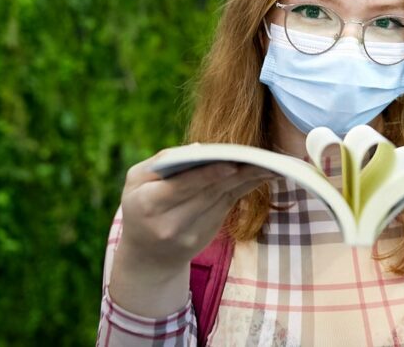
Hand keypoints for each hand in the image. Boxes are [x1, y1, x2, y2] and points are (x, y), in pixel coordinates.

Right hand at [109, 155, 270, 316]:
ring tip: (268, 164)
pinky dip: (246, 188)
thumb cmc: (140, 205)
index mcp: (147, 204)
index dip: (207, 176)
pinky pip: (228, 206)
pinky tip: (263, 174)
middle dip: (235, 175)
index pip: (181, 188)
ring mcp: (190, 234)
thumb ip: (161, 161)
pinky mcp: (207, 235)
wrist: (146, 255)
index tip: (231, 164)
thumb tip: (199, 148)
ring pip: (223, 200)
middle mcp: (169, 224)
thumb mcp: (136, 181)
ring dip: (248, 181)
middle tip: (260, 159)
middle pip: (207, 194)